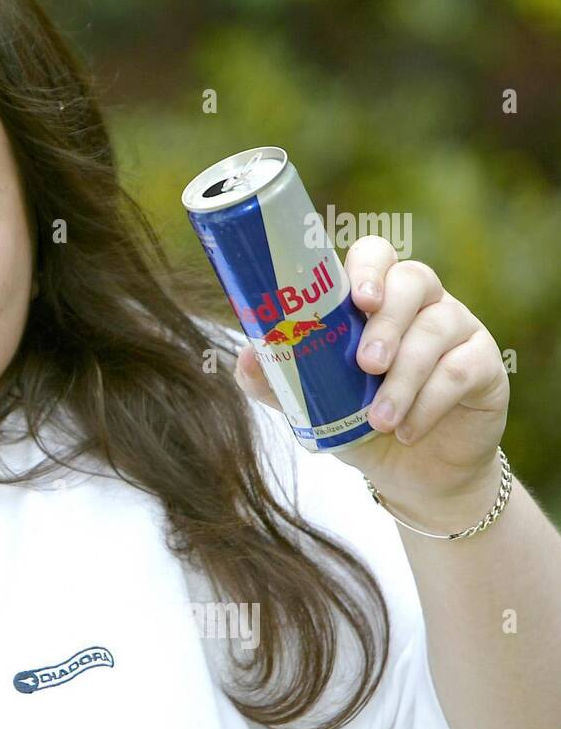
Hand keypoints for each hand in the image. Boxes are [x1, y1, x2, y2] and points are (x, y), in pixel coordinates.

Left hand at [233, 235, 509, 517]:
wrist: (411, 472)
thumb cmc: (355, 420)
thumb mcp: (309, 403)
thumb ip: (275, 380)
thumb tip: (243, 355)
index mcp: (374, 297)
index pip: (375, 256)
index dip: (368, 268)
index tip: (357, 298)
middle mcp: (420, 301)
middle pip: (413, 281)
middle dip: (387, 321)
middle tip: (366, 363)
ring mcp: (458, 328)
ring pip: (438, 328)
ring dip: (405, 376)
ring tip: (379, 419)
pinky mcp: (485, 363)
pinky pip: (462, 370)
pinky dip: (430, 402)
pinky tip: (407, 430)